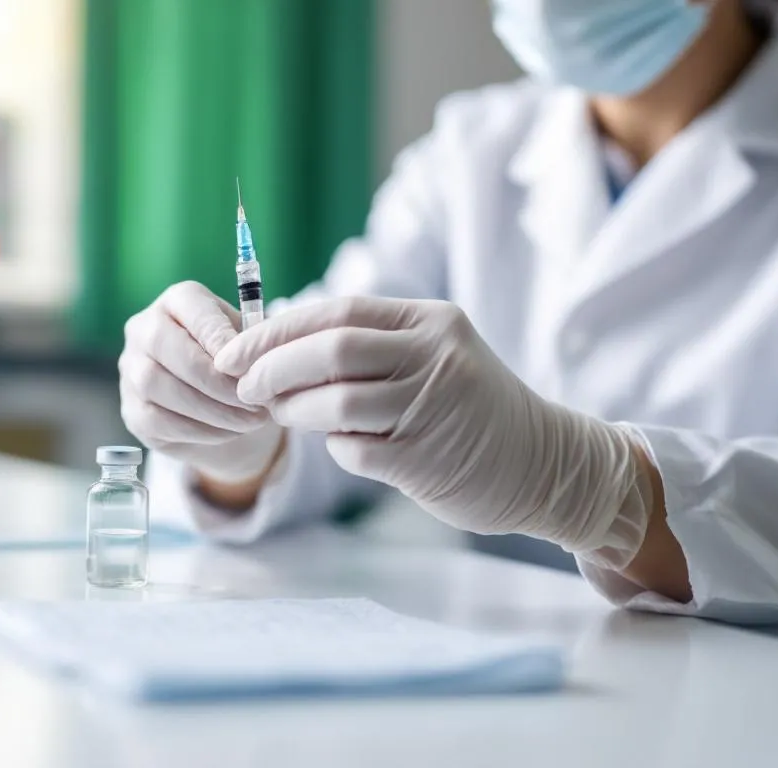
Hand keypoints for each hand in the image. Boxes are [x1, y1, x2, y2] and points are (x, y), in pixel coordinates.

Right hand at [120, 281, 283, 483]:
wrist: (221, 406)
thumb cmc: (236, 363)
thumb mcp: (249, 343)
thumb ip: (250, 343)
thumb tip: (252, 362)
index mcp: (177, 301)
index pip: (189, 306)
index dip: (220, 337)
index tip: (252, 365)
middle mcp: (144, 328)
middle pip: (165, 345)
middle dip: (214, 379)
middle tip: (252, 402)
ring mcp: (130, 369)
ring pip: (156, 384)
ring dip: (209, 408)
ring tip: (248, 421)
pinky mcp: (131, 409)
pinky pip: (156, 420)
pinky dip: (198, 430)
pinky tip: (228, 432)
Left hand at [213, 297, 652, 567]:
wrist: (543, 466)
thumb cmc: (468, 409)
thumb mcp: (432, 357)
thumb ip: (369, 347)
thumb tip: (277, 347)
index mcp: (430, 322)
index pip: (337, 312)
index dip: (276, 331)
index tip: (234, 352)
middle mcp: (435, 357)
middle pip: (332, 349)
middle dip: (273, 367)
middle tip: (244, 387)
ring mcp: (434, 407)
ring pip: (337, 401)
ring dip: (295, 410)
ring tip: (283, 416)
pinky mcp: (428, 458)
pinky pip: (355, 449)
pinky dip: (335, 448)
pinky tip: (342, 445)